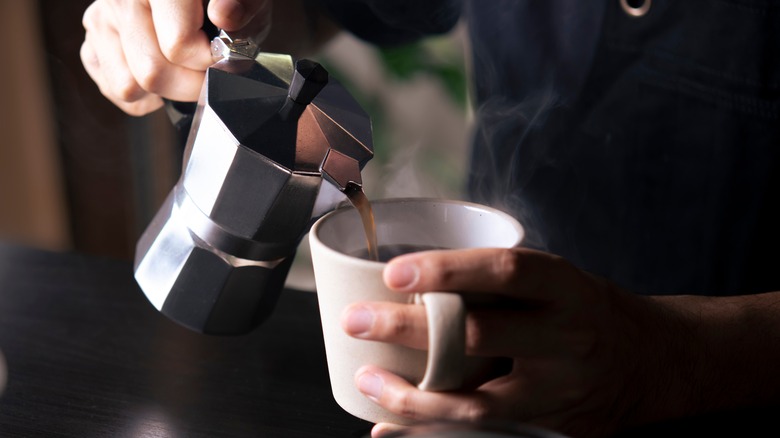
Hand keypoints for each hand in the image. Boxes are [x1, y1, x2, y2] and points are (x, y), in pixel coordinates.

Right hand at [80, 0, 271, 115]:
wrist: (194, 4)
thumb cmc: (225, 1)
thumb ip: (242, 5)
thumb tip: (225, 15)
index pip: (178, 45)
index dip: (209, 62)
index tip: (223, 56)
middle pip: (152, 73)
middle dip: (190, 84)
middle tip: (208, 71)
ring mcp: (101, 21)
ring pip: (129, 87)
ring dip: (166, 91)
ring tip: (185, 69)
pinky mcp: (92, 44)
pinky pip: (116, 90)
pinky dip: (145, 95)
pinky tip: (165, 72)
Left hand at [341, 248, 690, 437]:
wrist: (650, 363)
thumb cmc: (585, 311)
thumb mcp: (557, 280)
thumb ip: (501, 281)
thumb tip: (414, 276)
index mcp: (563, 286)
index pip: (505, 270)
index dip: (448, 270)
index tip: (393, 271)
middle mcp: (564, 336)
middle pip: (480, 335)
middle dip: (409, 329)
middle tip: (356, 319)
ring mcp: (556, 386)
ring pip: (476, 398)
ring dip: (412, 393)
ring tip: (367, 376)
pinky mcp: (546, 422)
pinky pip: (481, 429)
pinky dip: (430, 428)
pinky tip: (389, 427)